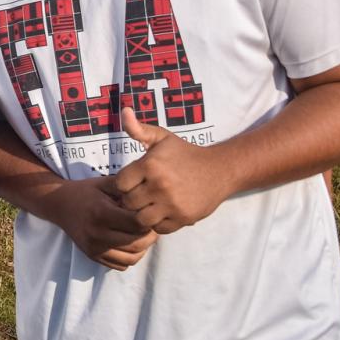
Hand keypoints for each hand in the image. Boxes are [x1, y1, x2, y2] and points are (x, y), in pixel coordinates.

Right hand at [50, 174, 157, 270]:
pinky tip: (130, 244)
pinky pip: (121, 266)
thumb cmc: (86, 192)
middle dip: (150, 236)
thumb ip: (127, 187)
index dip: (149, 220)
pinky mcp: (93, 255)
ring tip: (143, 236)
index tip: (151, 214)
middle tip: (152, 227)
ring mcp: (94, 247)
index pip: (136, 223)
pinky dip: (131, 258)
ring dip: (143, 249)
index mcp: (101, 212)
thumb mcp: (105, 183)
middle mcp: (96, 233)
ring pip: (131, 258)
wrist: (60, 205)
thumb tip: (149, 196)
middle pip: (136, 243)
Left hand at [113, 107, 230, 233]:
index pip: (120, 184)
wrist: (219, 170)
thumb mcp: (161, 138)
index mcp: (150, 165)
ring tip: (149, 205)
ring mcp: (172, 204)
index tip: (133, 181)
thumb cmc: (184, 153)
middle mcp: (160, 186)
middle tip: (141, 194)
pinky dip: (158, 223)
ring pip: (141, 219)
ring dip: (143, 214)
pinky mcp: (183, 218)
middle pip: (128, 203)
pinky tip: (163, 212)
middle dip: (131, 199)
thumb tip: (124, 110)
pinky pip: (159, 229)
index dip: (124, 184)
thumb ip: (138, 129)